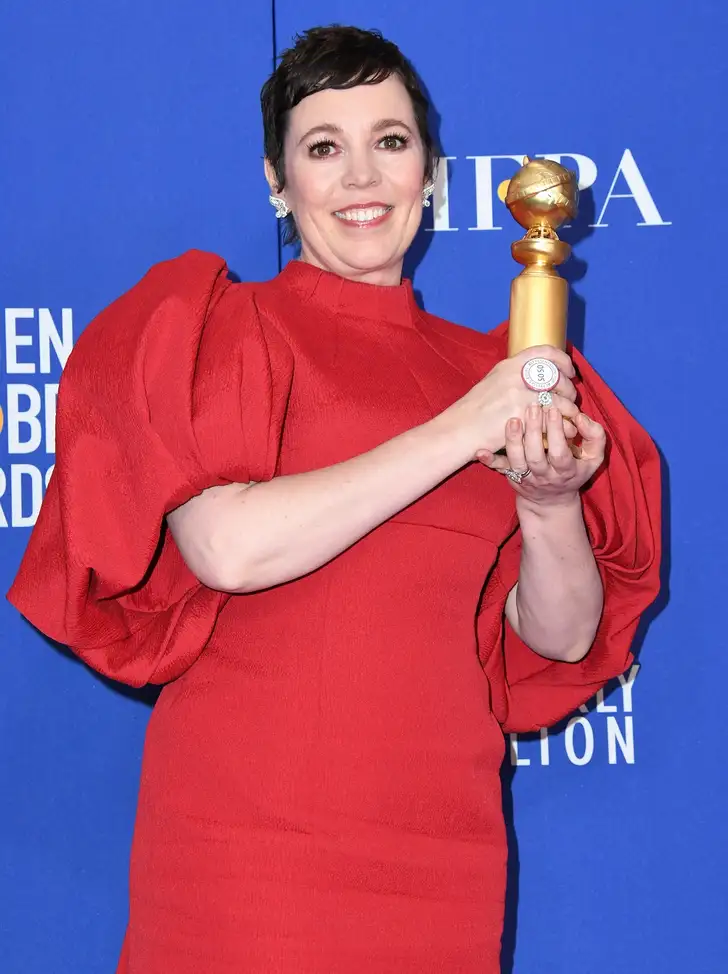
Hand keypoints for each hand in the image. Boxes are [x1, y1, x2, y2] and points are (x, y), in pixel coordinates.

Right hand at [446, 345, 579, 456]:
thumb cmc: (475, 410)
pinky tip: (566, 430)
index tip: (569, 372)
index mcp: (510, 365)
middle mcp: (516, 376)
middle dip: (570, 389)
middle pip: (557, 377)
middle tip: (570, 398)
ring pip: (560, 400)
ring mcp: (520, 396)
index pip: (546, 352)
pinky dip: (565, 426)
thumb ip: (514, 375)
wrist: (460, 429)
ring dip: (570, 409)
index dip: (563, 361)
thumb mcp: (493, 381)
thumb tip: (539, 374)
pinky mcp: (523, 416)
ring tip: (570, 417)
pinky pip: (554, 419)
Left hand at [475, 404, 606, 504]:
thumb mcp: (593, 458)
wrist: (552, 501)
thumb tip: (580, 418)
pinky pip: (499, 470)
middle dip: (533, 431)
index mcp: (566, 471)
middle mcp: (544, 476)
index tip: (553, 410)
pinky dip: (490, 461)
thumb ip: (595, 436)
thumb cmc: (575, 471)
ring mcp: (526, 478)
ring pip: (517, 462)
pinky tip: (481, 450)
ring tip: (513, 419)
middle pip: (535, 457)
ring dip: (513, 441)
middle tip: (532, 407)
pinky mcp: (512, 477)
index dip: (556, 433)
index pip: (560, 453)